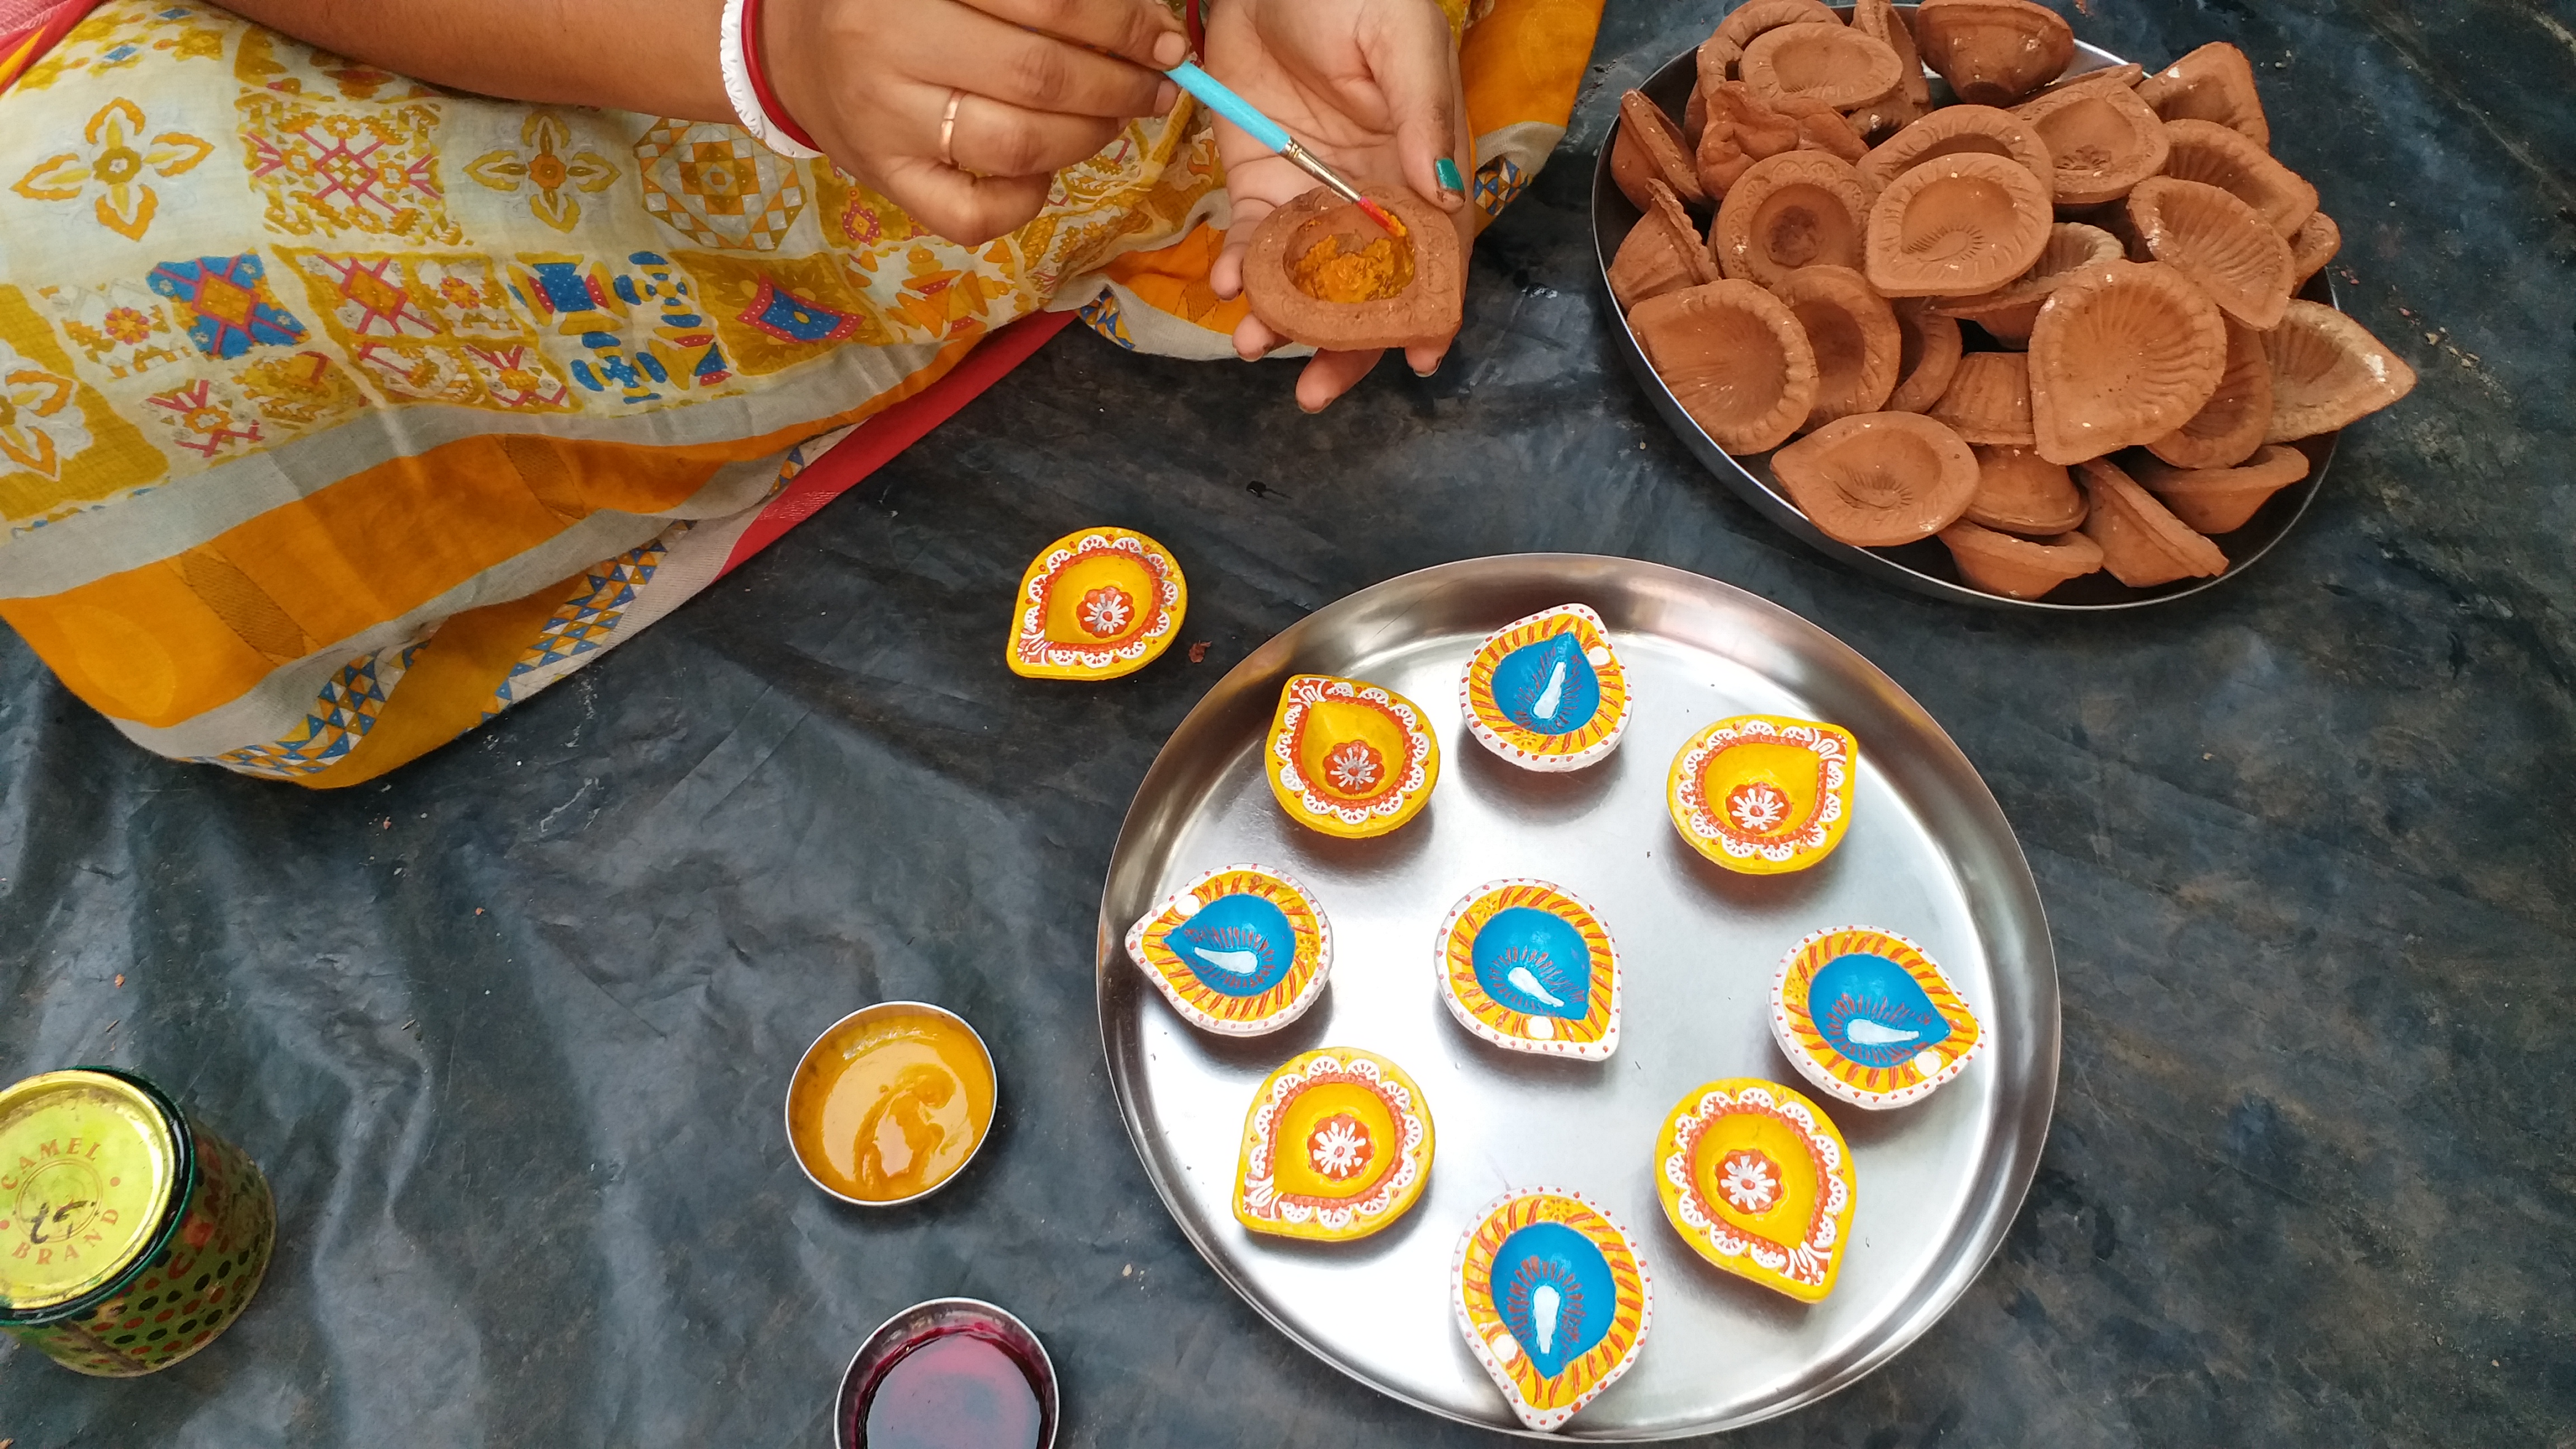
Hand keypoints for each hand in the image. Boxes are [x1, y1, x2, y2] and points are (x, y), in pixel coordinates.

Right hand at [762, 0, 1191, 244]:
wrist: (796, 48)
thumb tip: (1137, 20)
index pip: (1045, 2)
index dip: (1117, 24)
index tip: (1158, 36)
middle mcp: (888, 48)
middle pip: (1038, 76)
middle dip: (1118, 85)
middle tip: (1154, 85)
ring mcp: (884, 124)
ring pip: (1017, 147)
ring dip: (1089, 138)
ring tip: (1112, 118)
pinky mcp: (885, 181)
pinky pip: (972, 216)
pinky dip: (1026, 200)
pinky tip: (1041, 171)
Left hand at [1204, 0, 1473, 410]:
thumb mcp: (1401, 43)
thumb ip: (1423, 115)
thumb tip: (1441, 194)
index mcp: (1423, 167)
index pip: (1436, 252)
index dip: (1429, 307)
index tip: (1418, 357)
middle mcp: (1371, 195)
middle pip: (1368, 288)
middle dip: (1344, 344)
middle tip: (1314, 390)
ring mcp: (1312, 195)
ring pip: (1305, 280)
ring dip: (1282, 319)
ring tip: (1252, 342)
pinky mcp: (1257, 183)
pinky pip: (1252, 242)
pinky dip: (1241, 270)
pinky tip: (1227, 284)